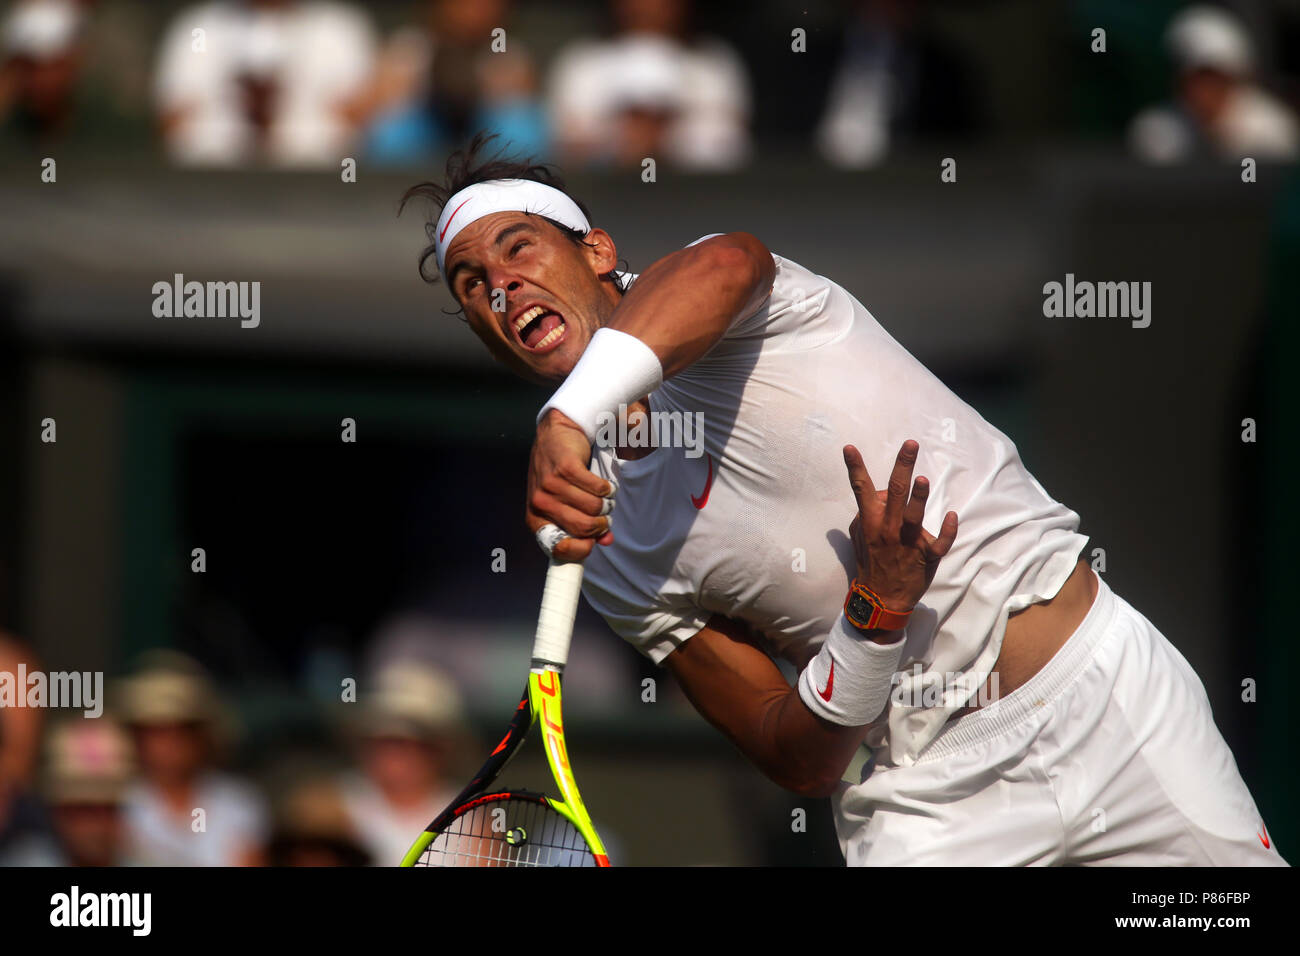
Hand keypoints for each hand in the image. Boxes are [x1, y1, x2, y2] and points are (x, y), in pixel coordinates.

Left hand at [527, 410, 614, 560]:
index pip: (558, 548)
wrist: (554, 436)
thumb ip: (584, 527)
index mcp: (535, 519)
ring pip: (593, 507)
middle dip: (601, 523)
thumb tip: (606, 541)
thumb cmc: (559, 476)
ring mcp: (551, 485)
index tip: (593, 541)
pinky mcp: (566, 468)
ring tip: (604, 497)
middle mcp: (540, 504)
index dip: (581, 549)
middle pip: (583, 527)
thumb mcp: (564, 505)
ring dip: (606, 504)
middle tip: (604, 514)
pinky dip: (607, 488)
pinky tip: (605, 485)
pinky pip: (598, 488)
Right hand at [843, 440, 957, 611]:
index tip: (850, 448)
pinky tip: (952, 515)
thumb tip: (876, 494)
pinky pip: (940, 542)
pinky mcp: (926, 556)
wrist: (882, 598)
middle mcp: (888, 528)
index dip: (855, 467)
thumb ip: (865, 513)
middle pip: (894, 492)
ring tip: (922, 479)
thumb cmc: (871, 562)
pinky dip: (947, 530)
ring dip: (918, 497)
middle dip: (902, 466)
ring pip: (913, 516)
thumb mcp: (860, 536)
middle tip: (911, 444)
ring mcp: (908, 542)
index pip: (860, 489)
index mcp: (871, 521)